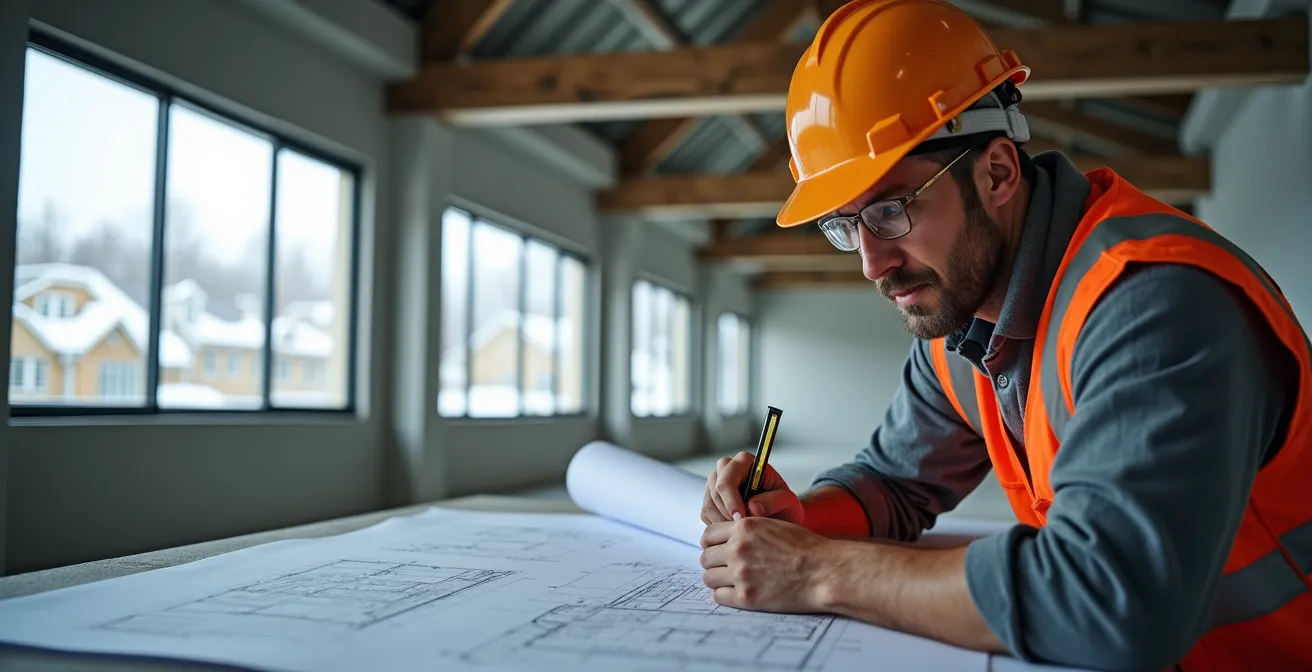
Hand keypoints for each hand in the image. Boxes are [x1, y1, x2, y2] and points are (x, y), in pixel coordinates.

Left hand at [699, 516, 833, 612]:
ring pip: (709, 577)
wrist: (824, 571)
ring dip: (718, 579)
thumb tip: (727, 538)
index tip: (718, 550)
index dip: (712, 544)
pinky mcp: (746, 597)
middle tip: (726, 568)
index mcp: (744, 528)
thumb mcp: (773, 525)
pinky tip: (737, 592)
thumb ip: (747, 530)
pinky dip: (725, 595)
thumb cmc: (806, 548)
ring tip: (732, 581)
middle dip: (714, 562)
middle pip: (705, 557)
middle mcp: (738, 549)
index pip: (708, 535)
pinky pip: (718, 596)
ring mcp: (740, 574)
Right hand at [701, 451, 803, 525]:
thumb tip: (752, 506)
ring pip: (709, 503)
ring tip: (741, 531)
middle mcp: (727, 468)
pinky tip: (735, 531)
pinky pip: (706, 514)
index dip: (731, 498)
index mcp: (746, 461)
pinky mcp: (710, 501)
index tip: (741, 518)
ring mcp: (716, 484)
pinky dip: (718, 526)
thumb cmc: (784, 506)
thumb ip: (773, 501)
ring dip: (722, 521)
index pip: (728, 476)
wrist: (779, 518)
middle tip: (741, 528)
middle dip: (726, 511)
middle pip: (715, 488)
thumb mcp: (787, 502)